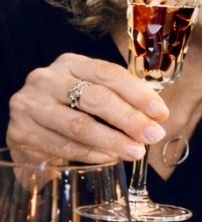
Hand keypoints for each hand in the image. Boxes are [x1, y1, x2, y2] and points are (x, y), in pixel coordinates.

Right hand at [5, 54, 167, 163]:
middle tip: (153, 135)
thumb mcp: (94, 95)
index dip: (138, 93)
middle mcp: (46, 79)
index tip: (161, 113)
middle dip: (129, 119)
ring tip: (136, 151)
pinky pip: (62, 145)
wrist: (30, 131)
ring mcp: (29, 105)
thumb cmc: (71, 109)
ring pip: (78, 124)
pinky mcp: (20, 133)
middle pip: (95, 98)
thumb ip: (123, 99)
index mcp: (70, 64)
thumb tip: (158, 117)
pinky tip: (109, 157)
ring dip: (113, 140)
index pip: (109, 74)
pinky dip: (90, 153)